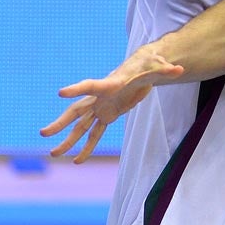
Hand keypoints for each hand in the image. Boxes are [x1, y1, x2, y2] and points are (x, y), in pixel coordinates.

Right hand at [39, 52, 183, 162]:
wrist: (144, 67)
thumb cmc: (149, 64)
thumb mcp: (158, 66)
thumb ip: (166, 69)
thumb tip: (179, 69)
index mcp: (111, 83)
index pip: (92, 85)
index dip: (77, 89)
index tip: (60, 93)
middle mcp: (101, 96)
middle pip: (77, 110)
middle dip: (61, 122)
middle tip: (44, 133)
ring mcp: (101, 106)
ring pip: (81, 125)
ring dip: (68, 140)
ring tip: (54, 154)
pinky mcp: (107, 114)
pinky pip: (94, 133)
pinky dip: (87, 146)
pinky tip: (77, 160)